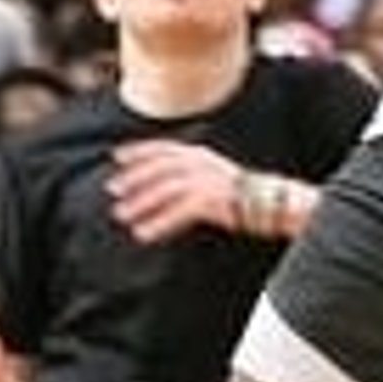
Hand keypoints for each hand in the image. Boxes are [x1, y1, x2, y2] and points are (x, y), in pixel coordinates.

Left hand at [107, 139, 242, 242]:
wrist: (270, 202)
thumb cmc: (240, 192)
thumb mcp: (212, 174)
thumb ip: (188, 174)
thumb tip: (160, 184)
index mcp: (199, 154)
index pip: (162, 148)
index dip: (138, 150)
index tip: (116, 156)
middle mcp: (201, 163)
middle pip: (159, 167)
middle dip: (133, 177)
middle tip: (112, 189)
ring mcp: (206, 180)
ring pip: (164, 190)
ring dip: (140, 202)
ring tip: (122, 214)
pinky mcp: (210, 200)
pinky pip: (176, 213)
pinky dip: (157, 223)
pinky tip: (143, 233)